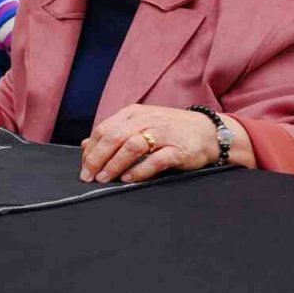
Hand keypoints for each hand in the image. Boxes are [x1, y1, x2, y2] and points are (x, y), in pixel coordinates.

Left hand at [80, 104, 250, 183]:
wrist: (209, 131)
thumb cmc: (169, 130)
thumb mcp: (139, 126)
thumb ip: (113, 134)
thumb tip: (84, 146)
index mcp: (133, 114)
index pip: (104, 129)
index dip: (91, 149)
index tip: (84, 166)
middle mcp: (146, 120)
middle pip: (114, 137)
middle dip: (97, 158)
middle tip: (88, 176)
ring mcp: (163, 134)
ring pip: (132, 146)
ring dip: (115, 164)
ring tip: (104, 178)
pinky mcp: (179, 150)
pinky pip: (156, 160)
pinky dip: (140, 170)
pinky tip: (128, 179)